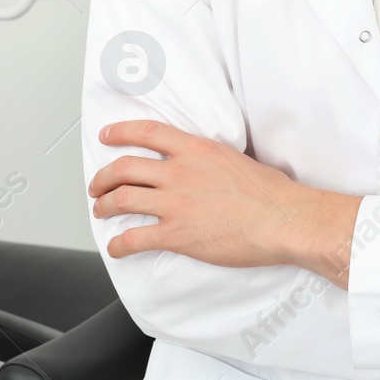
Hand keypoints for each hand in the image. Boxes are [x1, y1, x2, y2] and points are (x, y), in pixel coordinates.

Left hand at [90, 120, 358, 282]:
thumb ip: (210, 159)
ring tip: (101, 210)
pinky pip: (135, 238)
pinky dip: (119, 244)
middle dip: (104, 177)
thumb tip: (204, 164)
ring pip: (123, 199)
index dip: (120, 132)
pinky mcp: (177, 234)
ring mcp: (176, 203)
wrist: (282, 219)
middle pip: (125, 167)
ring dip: (105, 206)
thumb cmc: (270, 193)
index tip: (107, 135)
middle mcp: (180, 172)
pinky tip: (117, 248)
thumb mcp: (236, 158)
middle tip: (98, 185)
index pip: (147, 132)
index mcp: (196, 150)